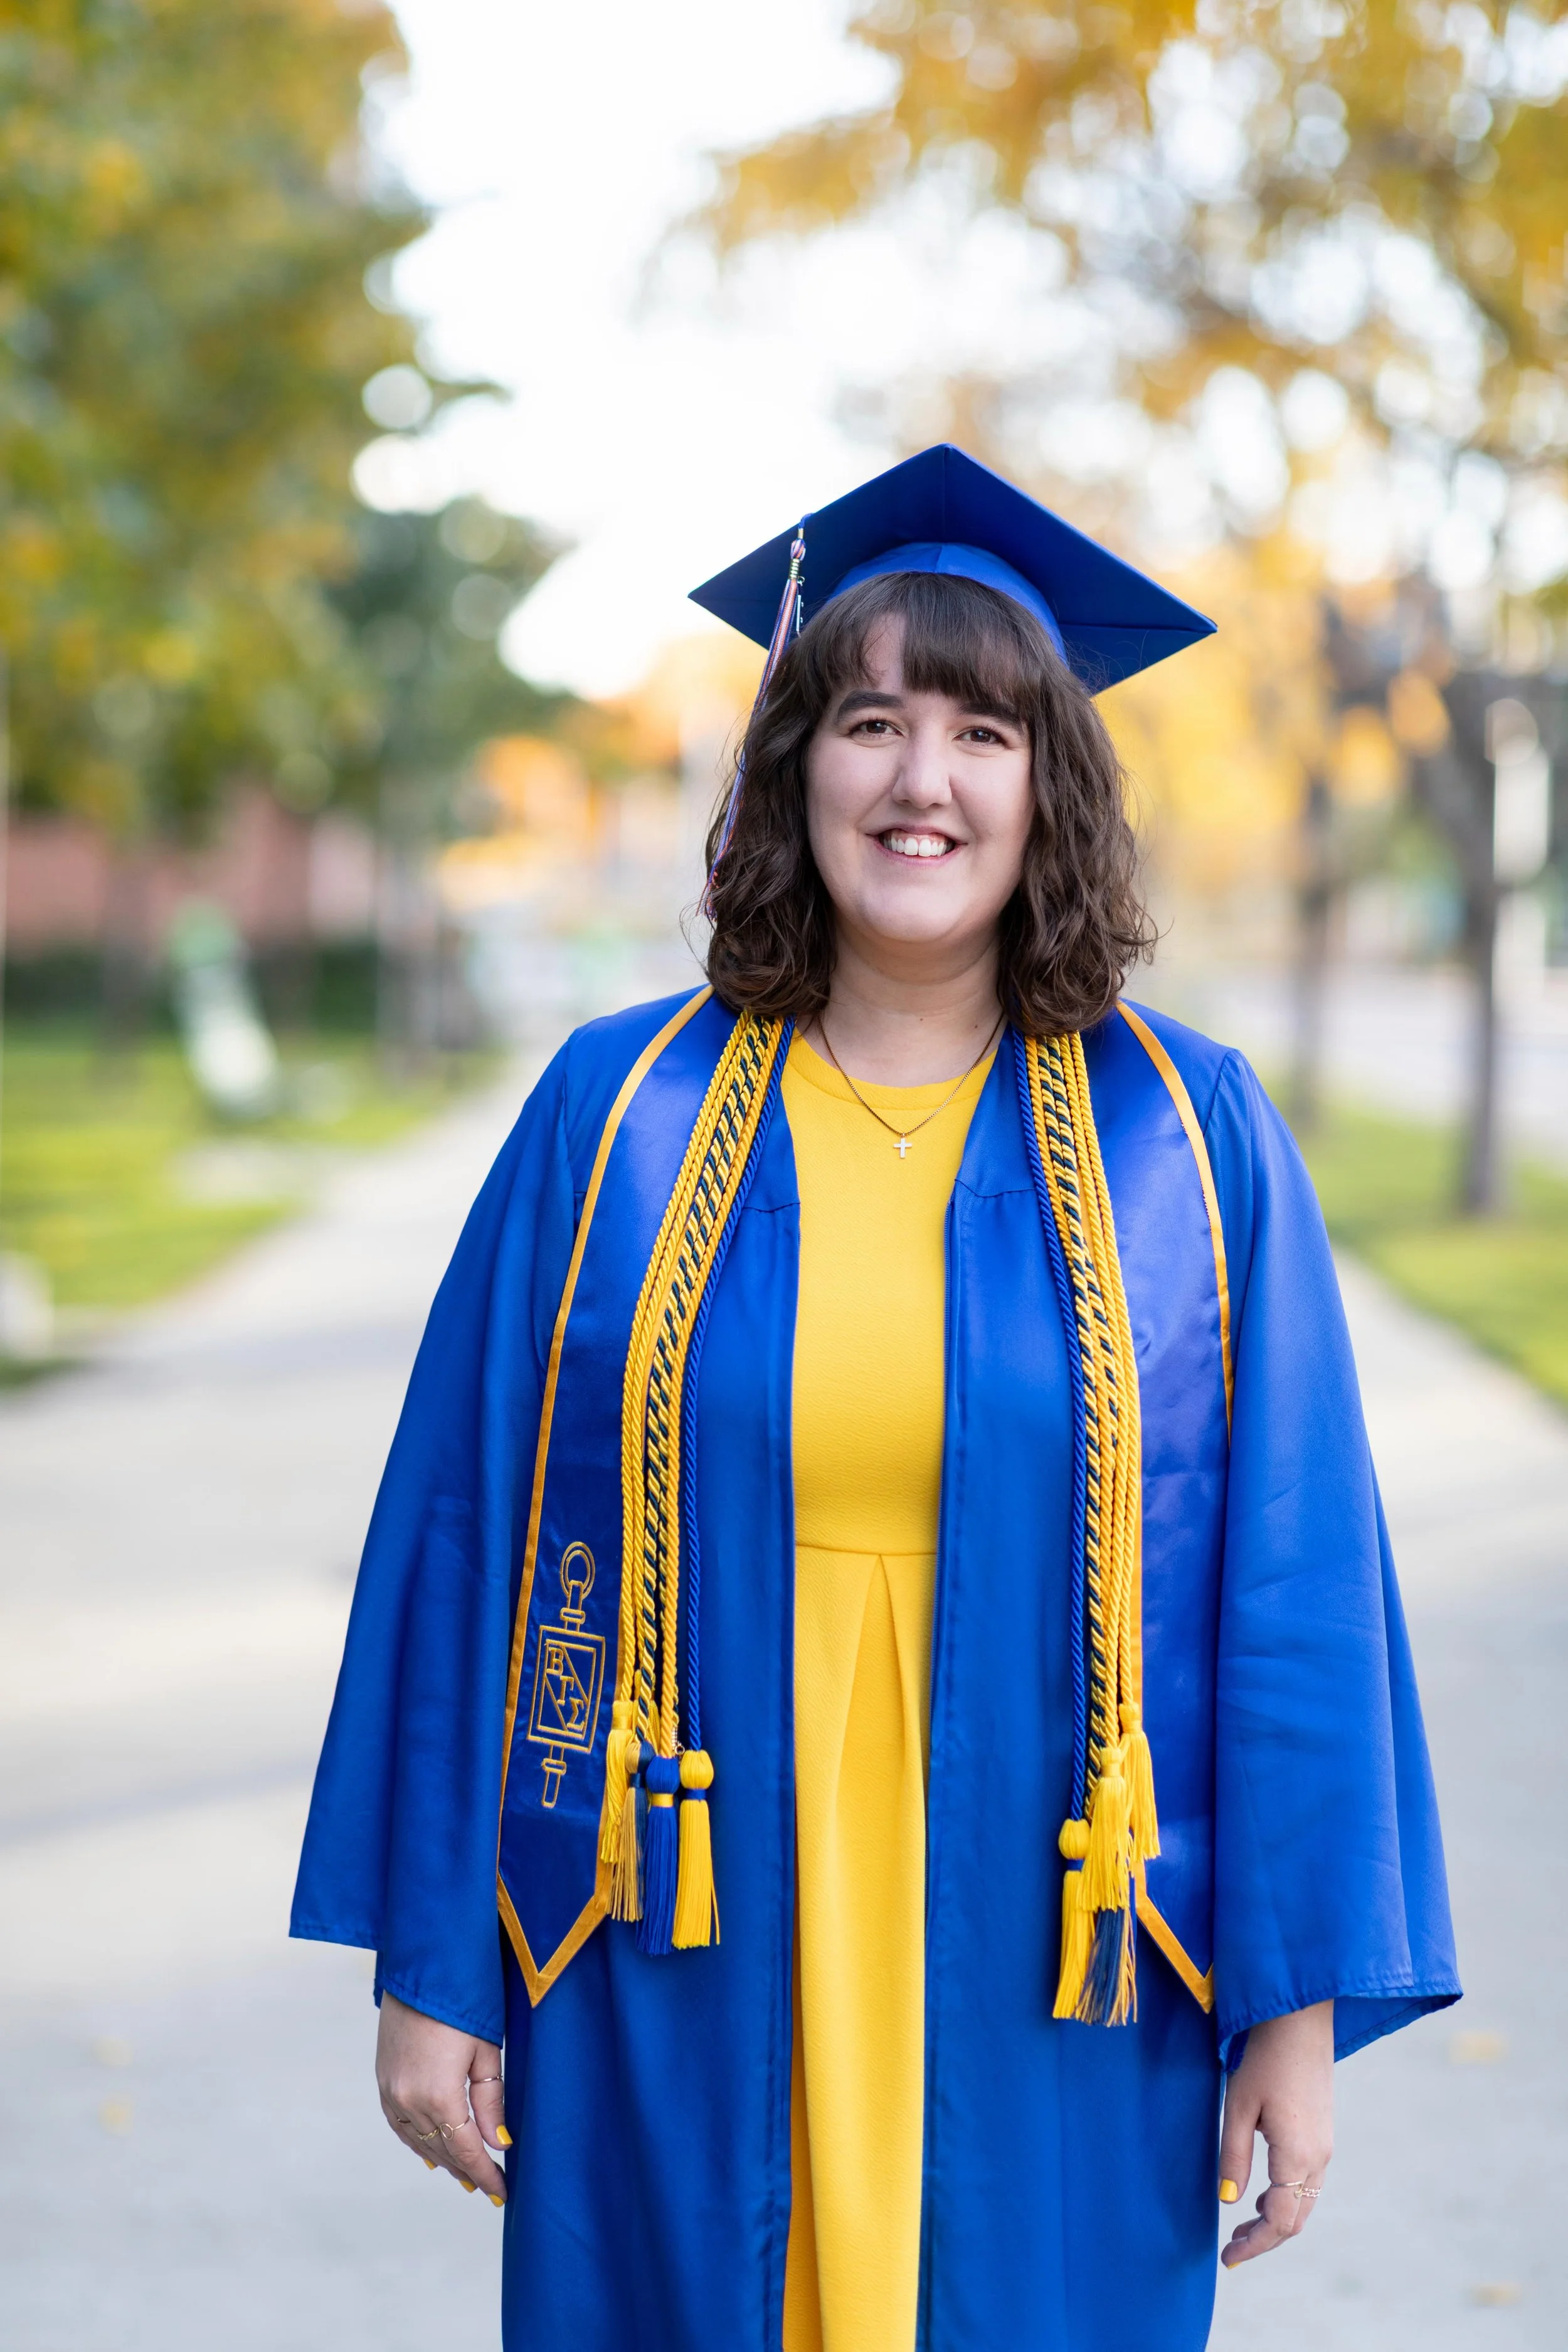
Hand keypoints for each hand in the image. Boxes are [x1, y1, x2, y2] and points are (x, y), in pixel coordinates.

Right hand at [376, 1990, 506, 2204]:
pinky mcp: (383, 2078)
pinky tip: (430, 2153)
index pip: (465, 2150)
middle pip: (441, 2150)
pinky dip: (417, 2142)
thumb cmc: (463, 2003)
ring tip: (464, 2175)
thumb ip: (491, 2102)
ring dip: (442, 2160)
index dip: (485, 2174)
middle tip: (488, 2187)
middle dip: (466, 2170)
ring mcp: (391, 2090)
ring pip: (419, 2140)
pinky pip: (399, 2124)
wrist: (421, 1968)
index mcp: (438, 2095)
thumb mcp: (486, 2051)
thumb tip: (498, 2144)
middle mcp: (408, 2100)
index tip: (502, 2193)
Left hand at [1218, 2000, 1332, 2267]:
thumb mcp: (1238, 2106)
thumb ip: (1233, 2157)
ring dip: (1275, 2218)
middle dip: (1264, 2238)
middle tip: (1230, 2249)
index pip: (1280, 2221)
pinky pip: (1307, 2182)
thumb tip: (1229, 2202)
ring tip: (1241, 2225)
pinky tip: (1262, 2192)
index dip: (1255, 2245)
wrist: (1300, 2018)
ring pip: (1304, 2202)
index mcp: (1298, 2156)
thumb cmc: (1264, 2057)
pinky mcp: (1323, 2132)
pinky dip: (1285, 2197)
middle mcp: (1319, 2158)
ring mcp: (1325, 2146)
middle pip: (1296, 2219)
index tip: (1228, 2259)